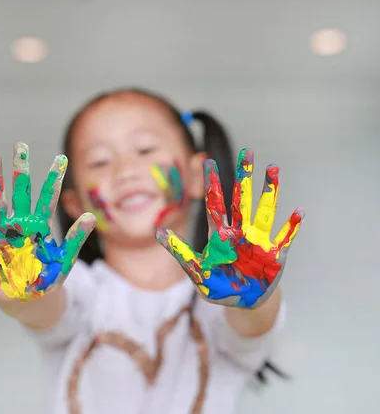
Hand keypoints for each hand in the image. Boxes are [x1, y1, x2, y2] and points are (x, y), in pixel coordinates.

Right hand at [0, 142, 95, 301]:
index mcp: (39, 226)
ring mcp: (1, 231)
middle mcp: (19, 223)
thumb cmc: (46, 279)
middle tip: (21, 146)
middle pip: (20, 192)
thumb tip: (91, 216)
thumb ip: (75, 239)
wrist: (26, 299)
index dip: (54, 179)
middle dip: (21, 170)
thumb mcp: (64, 260)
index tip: (61, 158)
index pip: (47, 198)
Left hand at [156, 149, 304, 308]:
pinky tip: (298, 211)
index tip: (207, 161)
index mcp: (220, 235)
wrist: (242, 303)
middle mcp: (240, 232)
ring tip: (273, 169)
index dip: (211, 183)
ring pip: (264, 211)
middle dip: (244, 177)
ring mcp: (258, 242)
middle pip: (241, 200)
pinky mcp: (273, 256)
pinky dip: (291, 227)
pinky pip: (284, 238)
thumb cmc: (218, 285)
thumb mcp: (195, 270)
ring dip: (269, 192)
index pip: (214, 203)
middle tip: (247, 153)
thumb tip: (157, 233)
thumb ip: (179, 251)